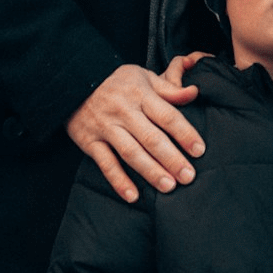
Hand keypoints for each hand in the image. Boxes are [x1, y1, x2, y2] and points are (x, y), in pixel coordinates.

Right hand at [66, 52, 208, 200]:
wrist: (73, 83)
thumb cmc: (116, 82)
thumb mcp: (143, 77)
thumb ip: (169, 89)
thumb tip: (194, 92)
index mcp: (140, 94)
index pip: (167, 115)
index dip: (185, 133)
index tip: (199, 150)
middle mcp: (124, 111)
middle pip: (151, 138)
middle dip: (172, 159)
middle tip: (188, 176)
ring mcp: (106, 127)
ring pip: (131, 153)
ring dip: (150, 171)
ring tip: (168, 186)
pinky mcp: (90, 141)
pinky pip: (106, 164)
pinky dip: (119, 181)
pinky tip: (133, 196)